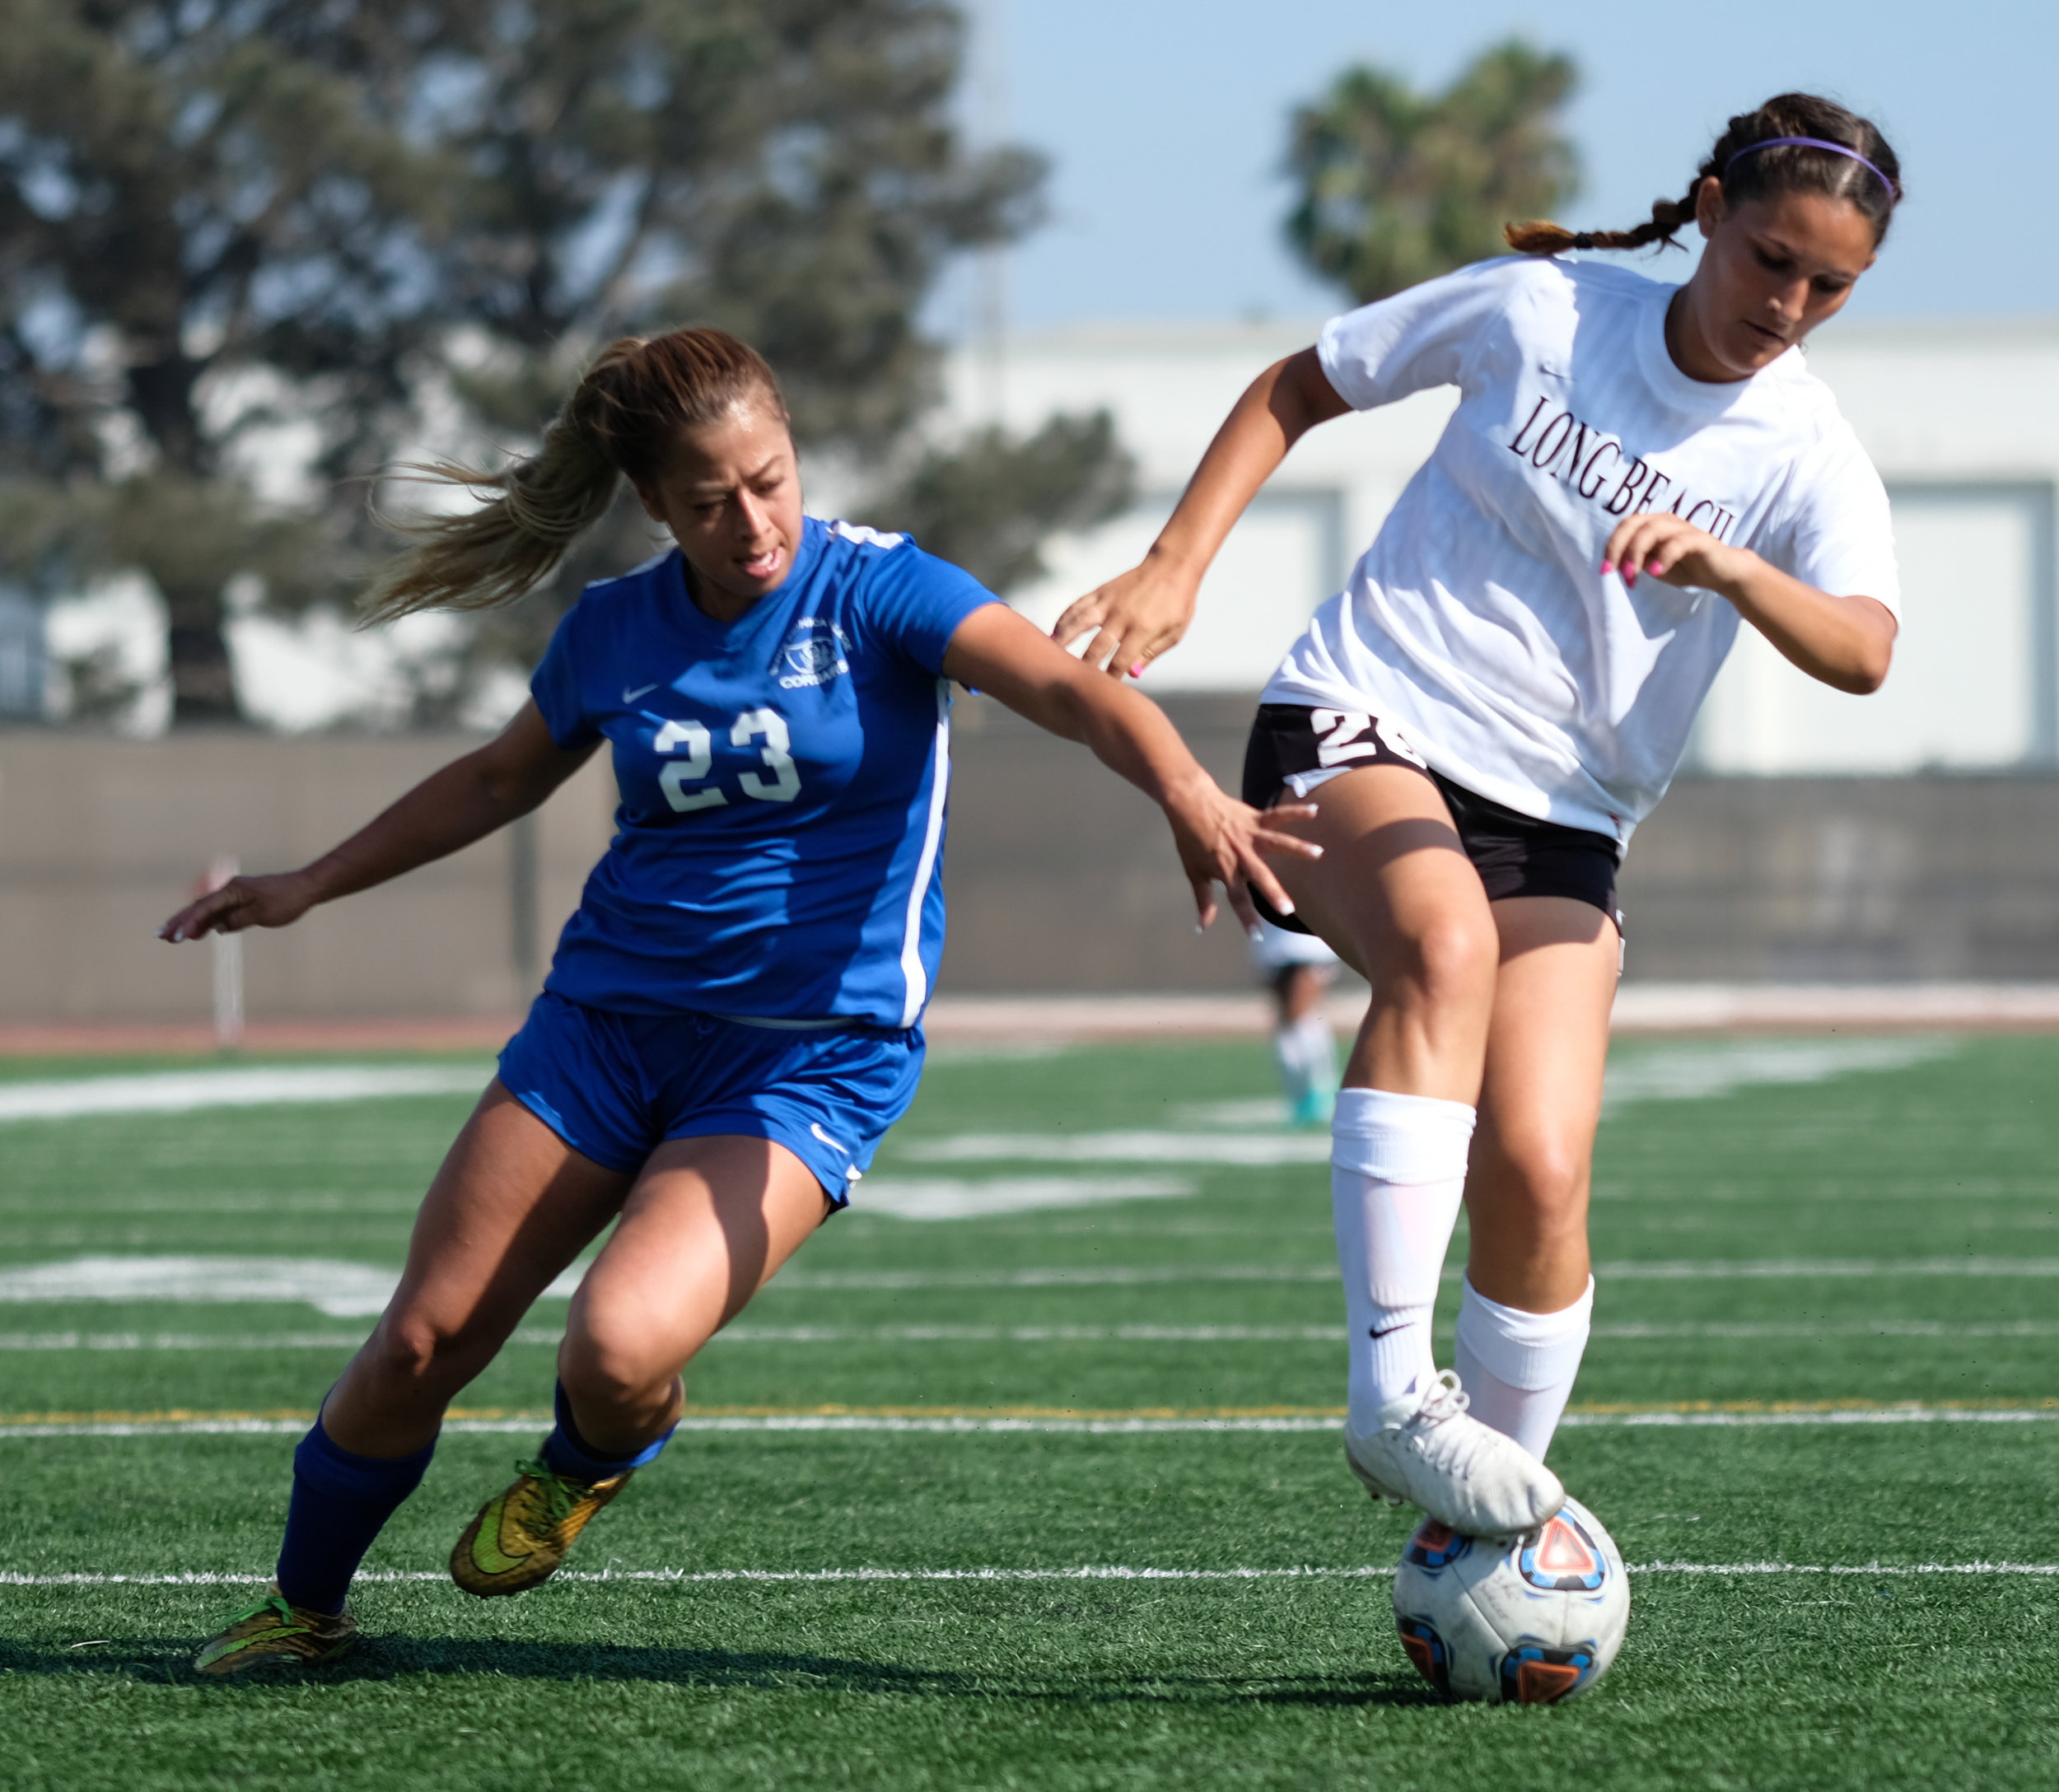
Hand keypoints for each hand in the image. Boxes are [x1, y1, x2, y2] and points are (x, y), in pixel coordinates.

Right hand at [159, 870, 319, 942]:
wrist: (306, 887)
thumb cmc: (287, 900)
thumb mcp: (262, 914)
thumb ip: (238, 920)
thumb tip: (219, 927)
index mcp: (232, 891)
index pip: (205, 908)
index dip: (190, 923)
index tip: (178, 937)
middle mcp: (230, 890)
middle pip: (199, 907)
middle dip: (179, 922)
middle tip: (160, 936)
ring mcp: (234, 895)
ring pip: (206, 910)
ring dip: (189, 922)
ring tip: (171, 936)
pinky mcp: (241, 900)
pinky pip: (218, 912)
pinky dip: (206, 922)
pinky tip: (198, 933)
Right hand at [1051, 557, 1199, 679]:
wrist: (1173, 566)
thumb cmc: (1177, 604)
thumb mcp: (1174, 633)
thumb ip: (1150, 653)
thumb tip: (1131, 675)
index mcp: (1143, 629)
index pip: (1120, 661)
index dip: (1109, 679)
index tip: (1101, 692)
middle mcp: (1123, 615)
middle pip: (1097, 646)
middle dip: (1084, 666)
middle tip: (1070, 681)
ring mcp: (1109, 601)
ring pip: (1079, 622)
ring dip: (1063, 639)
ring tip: (1049, 654)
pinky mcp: (1102, 591)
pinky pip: (1078, 605)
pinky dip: (1065, 619)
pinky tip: (1054, 632)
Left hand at [1162, 781, 1321, 932]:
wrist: (1189, 803)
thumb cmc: (1190, 840)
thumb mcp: (1193, 872)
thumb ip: (1203, 899)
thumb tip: (1202, 926)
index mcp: (1225, 869)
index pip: (1237, 899)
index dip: (1246, 918)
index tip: (1256, 936)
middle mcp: (1240, 853)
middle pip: (1259, 875)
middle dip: (1273, 893)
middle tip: (1289, 909)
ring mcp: (1249, 834)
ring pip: (1276, 841)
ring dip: (1297, 847)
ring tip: (1317, 852)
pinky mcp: (1255, 817)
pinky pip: (1277, 814)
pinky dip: (1295, 811)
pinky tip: (1314, 810)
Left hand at [1601, 512, 1749, 597]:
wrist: (1721, 573)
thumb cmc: (1686, 567)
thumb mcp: (1654, 566)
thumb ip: (1637, 561)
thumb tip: (1618, 563)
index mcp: (1653, 525)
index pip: (1625, 526)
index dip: (1611, 546)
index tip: (1605, 571)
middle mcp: (1667, 521)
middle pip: (1634, 523)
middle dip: (1618, 547)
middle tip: (1614, 572)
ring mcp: (1683, 528)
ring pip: (1653, 530)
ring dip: (1636, 553)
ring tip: (1632, 575)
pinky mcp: (1700, 540)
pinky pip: (1678, 543)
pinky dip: (1664, 557)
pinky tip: (1656, 573)